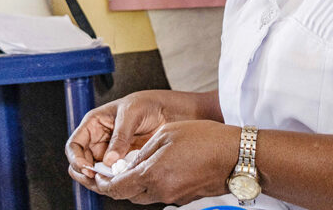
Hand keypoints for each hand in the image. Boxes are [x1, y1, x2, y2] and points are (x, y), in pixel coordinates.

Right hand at [66, 90, 202, 191]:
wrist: (170, 112)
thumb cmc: (148, 104)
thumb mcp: (131, 114)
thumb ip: (120, 136)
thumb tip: (109, 160)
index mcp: (94, 124)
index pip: (74, 145)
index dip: (76, 158)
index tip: (86, 168)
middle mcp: (99, 140)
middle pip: (82, 163)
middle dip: (85, 174)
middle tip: (96, 180)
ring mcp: (111, 153)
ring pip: (96, 173)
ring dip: (100, 180)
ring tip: (109, 183)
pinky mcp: (123, 163)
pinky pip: (114, 176)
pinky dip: (115, 181)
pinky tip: (122, 181)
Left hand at [95, 120, 239, 204]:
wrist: (236, 155)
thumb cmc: (205, 140)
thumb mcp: (165, 135)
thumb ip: (142, 152)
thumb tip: (129, 163)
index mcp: (153, 175)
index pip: (117, 188)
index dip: (103, 183)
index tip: (96, 176)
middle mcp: (161, 191)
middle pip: (129, 195)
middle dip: (118, 184)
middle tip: (112, 171)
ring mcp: (174, 197)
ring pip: (144, 196)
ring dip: (135, 184)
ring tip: (135, 166)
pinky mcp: (184, 197)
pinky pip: (160, 193)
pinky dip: (153, 184)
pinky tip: (158, 168)